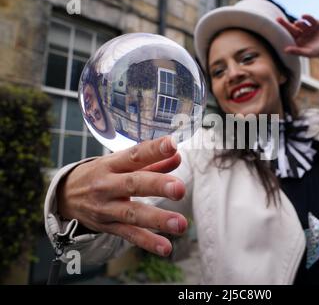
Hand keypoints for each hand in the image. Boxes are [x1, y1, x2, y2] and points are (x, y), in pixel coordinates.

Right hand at [57, 136, 187, 256]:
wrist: (63, 197)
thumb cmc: (100, 175)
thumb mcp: (119, 163)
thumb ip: (151, 161)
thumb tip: (178, 156)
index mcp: (112, 164)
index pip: (134, 154)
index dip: (153, 150)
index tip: (171, 145)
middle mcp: (107, 185)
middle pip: (133, 184)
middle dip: (157, 186)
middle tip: (179, 189)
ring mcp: (106, 208)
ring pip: (132, 214)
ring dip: (157, 219)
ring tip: (180, 224)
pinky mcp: (108, 227)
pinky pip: (129, 235)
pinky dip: (147, 242)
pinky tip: (166, 248)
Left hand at [277, 14, 318, 58]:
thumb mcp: (308, 52)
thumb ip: (297, 51)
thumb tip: (285, 50)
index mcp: (299, 43)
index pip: (289, 37)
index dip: (283, 33)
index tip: (275, 29)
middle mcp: (303, 35)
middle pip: (292, 29)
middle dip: (285, 24)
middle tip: (278, 19)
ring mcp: (309, 29)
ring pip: (300, 23)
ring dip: (298, 23)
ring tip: (298, 24)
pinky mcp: (316, 23)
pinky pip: (309, 18)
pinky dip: (306, 17)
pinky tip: (303, 16)